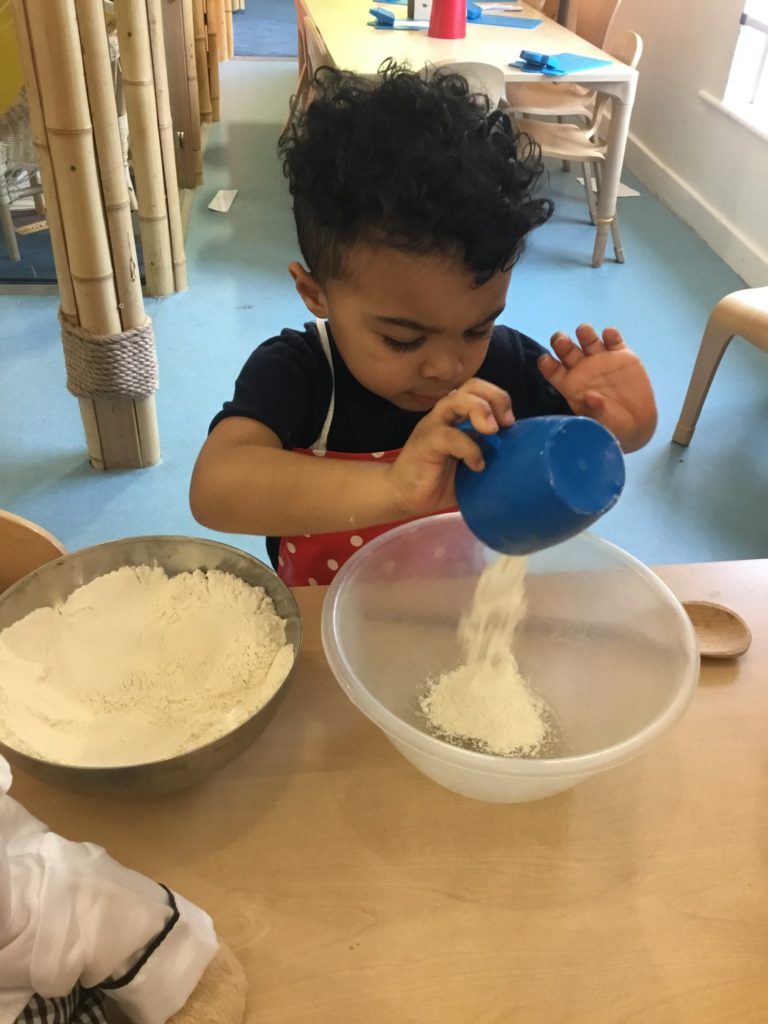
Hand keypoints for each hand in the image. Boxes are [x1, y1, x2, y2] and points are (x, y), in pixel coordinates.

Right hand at [388, 379, 513, 517]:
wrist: (404, 495)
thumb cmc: (440, 480)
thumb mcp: (472, 464)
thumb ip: (491, 454)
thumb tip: (522, 458)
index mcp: (457, 415)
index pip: (479, 389)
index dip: (499, 397)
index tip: (511, 422)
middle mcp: (445, 414)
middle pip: (471, 386)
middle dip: (495, 397)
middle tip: (505, 423)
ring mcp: (433, 426)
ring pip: (456, 400)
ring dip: (480, 411)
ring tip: (492, 431)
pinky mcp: (425, 443)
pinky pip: (449, 436)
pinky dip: (469, 449)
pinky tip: (477, 465)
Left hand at [538, 324, 656, 451]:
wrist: (636, 424)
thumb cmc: (610, 426)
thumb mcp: (601, 423)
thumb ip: (595, 411)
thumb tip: (590, 397)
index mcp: (569, 384)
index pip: (552, 370)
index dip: (547, 364)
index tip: (545, 360)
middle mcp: (582, 368)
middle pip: (566, 350)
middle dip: (561, 342)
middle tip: (560, 340)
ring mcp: (601, 359)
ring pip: (588, 339)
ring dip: (584, 333)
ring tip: (584, 331)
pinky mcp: (621, 355)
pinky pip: (613, 340)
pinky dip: (610, 335)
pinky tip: (609, 335)